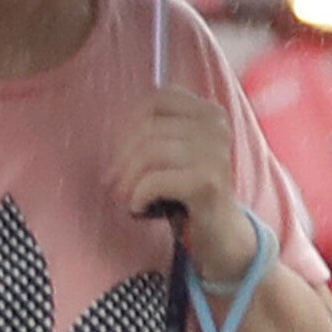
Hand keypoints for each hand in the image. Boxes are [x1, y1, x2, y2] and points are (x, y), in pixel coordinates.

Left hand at [110, 83, 258, 274]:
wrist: (219, 232)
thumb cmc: (187, 189)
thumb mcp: (174, 151)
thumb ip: (154, 130)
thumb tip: (112, 126)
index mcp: (208, 112)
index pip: (155, 100)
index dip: (128, 125)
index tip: (121, 153)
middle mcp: (217, 127)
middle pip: (147, 127)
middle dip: (121, 157)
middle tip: (113, 182)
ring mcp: (216, 153)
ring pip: (149, 152)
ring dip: (127, 179)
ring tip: (125, 196)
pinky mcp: (208, 182)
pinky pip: (155, 180)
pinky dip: (137, 196)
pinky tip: (138, 208)